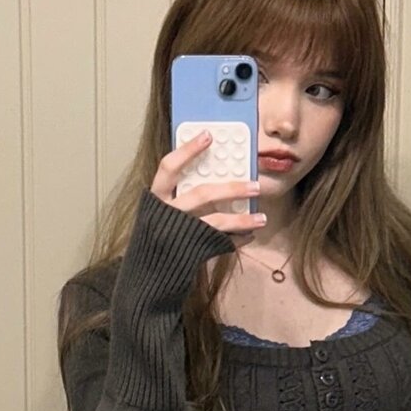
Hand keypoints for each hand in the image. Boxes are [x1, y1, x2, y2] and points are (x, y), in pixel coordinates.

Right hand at [151, 131, 264, 247]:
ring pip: (216, 222)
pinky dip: (237, 239)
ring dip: (242, 219)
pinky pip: (220, 243)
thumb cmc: (159, 234)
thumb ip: (178, 192)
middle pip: (202, 194)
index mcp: (156, 198)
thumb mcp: (160, 211)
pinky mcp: (191, 252)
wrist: (148, 275)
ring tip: (262, 218)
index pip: (169, 167)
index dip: (188, 150)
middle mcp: (167, 214)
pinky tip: (250, 234)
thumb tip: (211, 168)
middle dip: (232, 188)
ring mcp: (180, 234)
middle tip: (255, 185)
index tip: (209, 135)